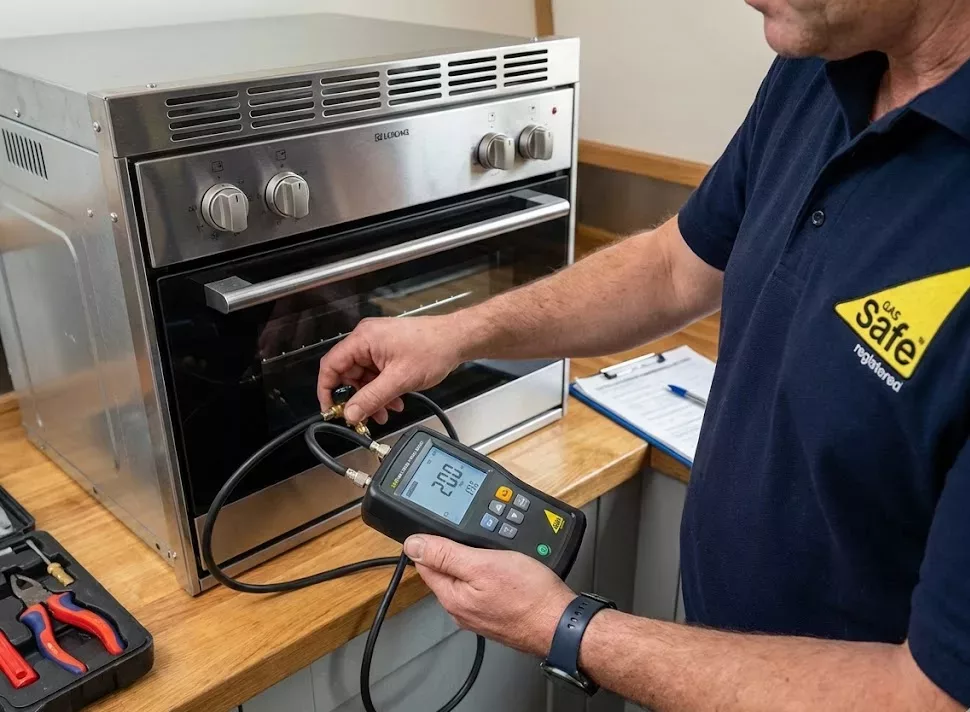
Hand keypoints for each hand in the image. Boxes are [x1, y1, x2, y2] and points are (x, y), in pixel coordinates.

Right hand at [316, 314, 466, 423]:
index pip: (331, 365)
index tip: (331, 409)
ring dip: (373, 397)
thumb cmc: (433, 348)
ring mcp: (378, 345)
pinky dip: (383, 389)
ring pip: (363, 377)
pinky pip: (376, 374)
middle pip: (348, 374)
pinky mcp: (388, 351)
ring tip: (387, 411)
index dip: (327, 390)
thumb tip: (351, 413)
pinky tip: (395, 400)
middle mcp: (367, 339)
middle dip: (357, 398)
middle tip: (364, 416)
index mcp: (363, 339)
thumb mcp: (399, 380)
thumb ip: (371, 399)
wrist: (456, 340)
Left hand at [403, 535, 573, 657]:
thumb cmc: (529, 596)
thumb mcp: (484, 564)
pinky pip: (484, 587)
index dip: (432, 540)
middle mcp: (461, 609)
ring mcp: (479, 613)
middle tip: (478, 538)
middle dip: (456, 551)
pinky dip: (491, 574)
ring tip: (494, 551)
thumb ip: (446, 554)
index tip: (445, 528)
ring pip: (466, 578)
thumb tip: (414, 544)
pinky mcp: (496, 612)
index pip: (425, 563)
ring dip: (475, 561)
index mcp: (451, 597)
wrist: (560, 623)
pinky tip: (505, 568)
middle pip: (445, 570)